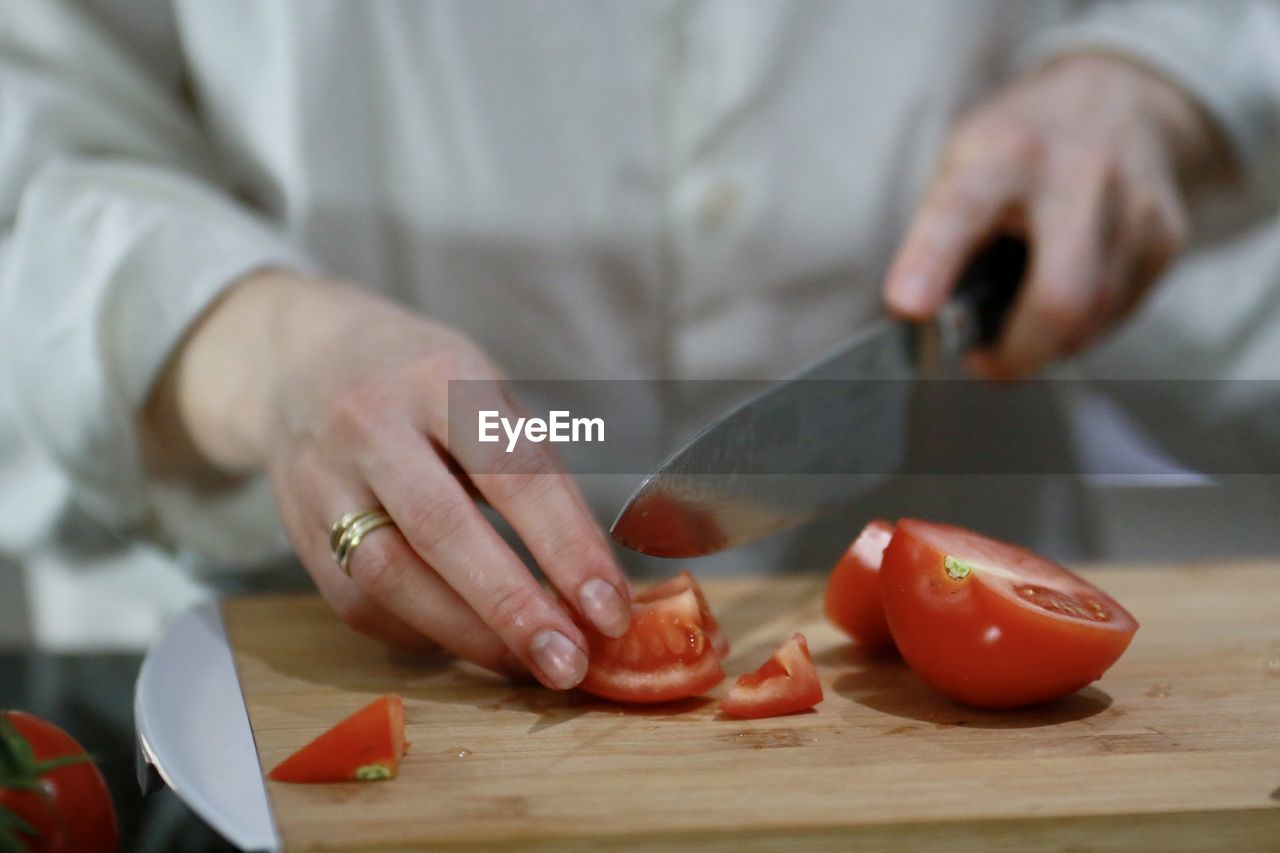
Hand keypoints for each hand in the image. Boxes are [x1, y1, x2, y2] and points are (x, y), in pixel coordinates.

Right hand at [143, 271, 630, 689]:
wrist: (300, 363)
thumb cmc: (423, 383)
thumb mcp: (486, 391)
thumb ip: (536, 472)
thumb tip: (596, 578)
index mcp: (441, 376)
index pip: (513, 470)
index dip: (567, 546)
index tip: (611, 608)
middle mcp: (373, 423)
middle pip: (443, 528)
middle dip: (513, 606)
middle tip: (570, 663)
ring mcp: (326, 478)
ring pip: (391, 576)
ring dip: (468, 634)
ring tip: (530, 664)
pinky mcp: (300, 530)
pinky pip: (360, 601)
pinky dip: (423, 632)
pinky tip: (469, 643)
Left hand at [885, 52, 1231, 378]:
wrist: (1117, 96)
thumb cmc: (1018, 147)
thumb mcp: (962, 164)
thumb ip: (940, 237)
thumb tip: (925, 321)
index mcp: (1005, 152)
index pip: (963, 211)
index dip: (931, 263)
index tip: (908, 307)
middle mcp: (1078, 174)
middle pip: (1060, 295)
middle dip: (1018, 353)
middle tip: (984, 367)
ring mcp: (1133, 207)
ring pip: (1091, 318)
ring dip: (1046, 343)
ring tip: (1019, 325)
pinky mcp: (1166, 238)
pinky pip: (1117, 314)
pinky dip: (1080, 327)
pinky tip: (1064, 300)